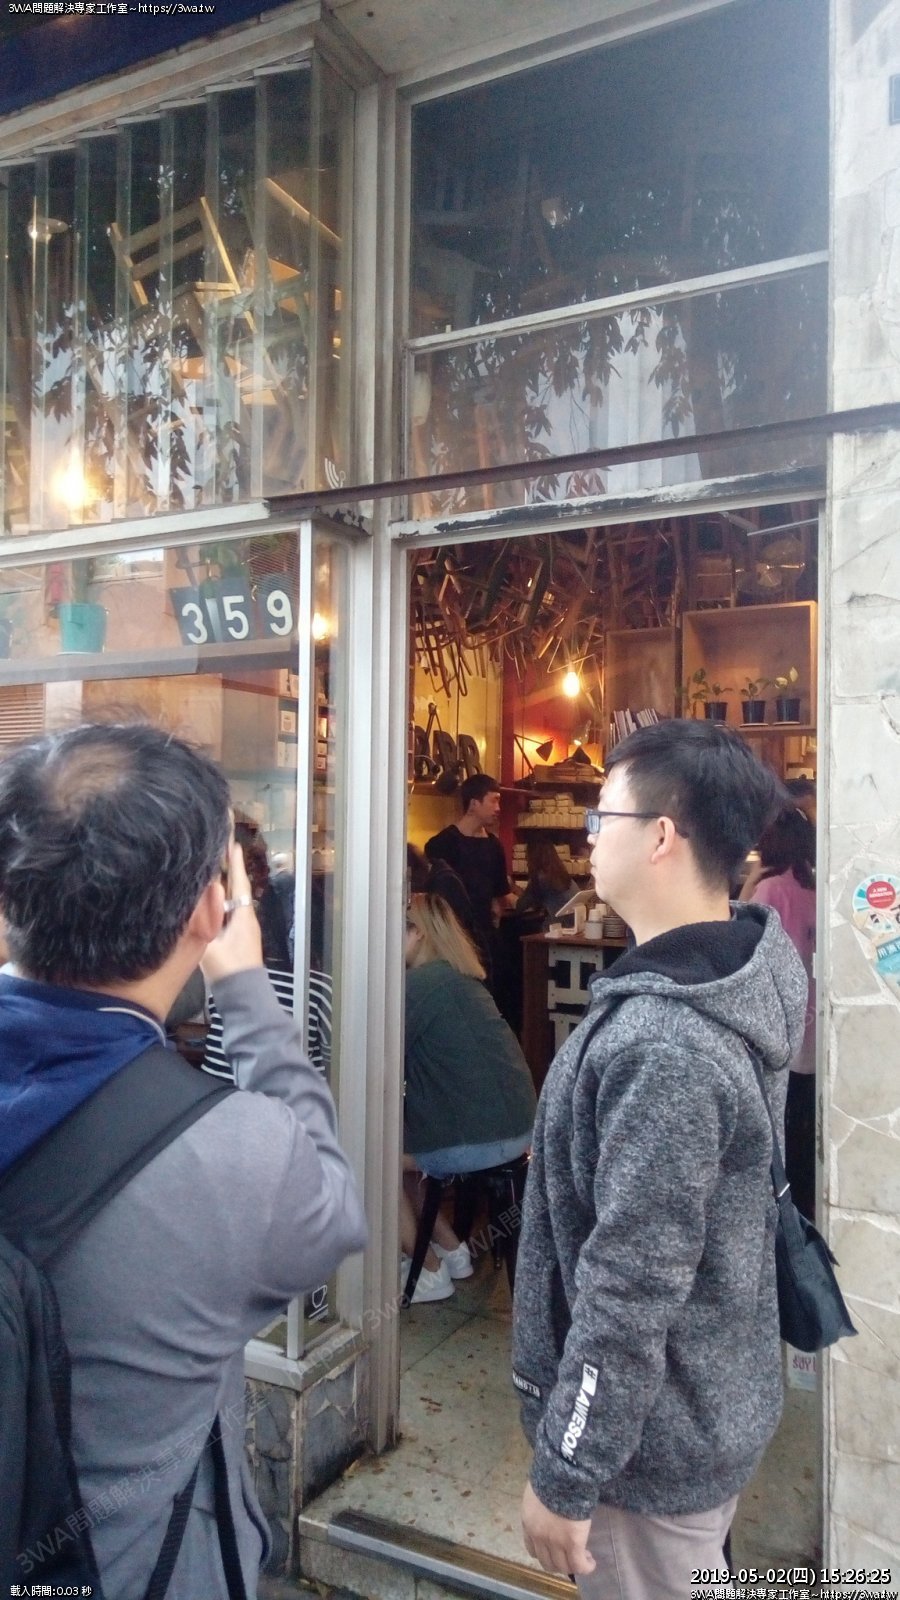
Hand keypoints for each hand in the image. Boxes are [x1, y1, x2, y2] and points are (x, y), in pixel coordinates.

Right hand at [200, 843, 263, 982]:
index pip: (239, 883)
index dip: (235, 864)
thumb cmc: (229, 970)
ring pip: (230, 902)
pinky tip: (207, 902)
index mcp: (242, 917)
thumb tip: (190, 903)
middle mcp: (245, 919)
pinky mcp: (235, 940)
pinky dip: (217, 903)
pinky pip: (226, 914)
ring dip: (222, 886)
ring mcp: (242, 930)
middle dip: (228, 870)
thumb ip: (200, 924)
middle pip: (235, 889)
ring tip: (211, 870)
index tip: (232, 844)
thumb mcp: (210, 945)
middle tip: (220, 850)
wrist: (242, 996)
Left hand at [521, 1482, 594, 1576]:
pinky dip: (586, 1567)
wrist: (562, 1475)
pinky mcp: (573, 1543)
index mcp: (528, 1523)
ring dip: (573, 1566)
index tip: (555, 1550)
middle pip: (547, 1562)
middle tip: (570, 1555)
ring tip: (584, 1558)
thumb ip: (539, 1504)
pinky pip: (579, 1565)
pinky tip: (591, 1562)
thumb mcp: (537, 1491)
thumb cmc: (550, 1476)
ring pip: (562, 1567)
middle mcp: (539, 1537)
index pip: (532, 1549)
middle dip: (559, 1563)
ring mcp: (555, 1542)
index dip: (544, 1553)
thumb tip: (547, 1506)